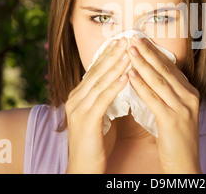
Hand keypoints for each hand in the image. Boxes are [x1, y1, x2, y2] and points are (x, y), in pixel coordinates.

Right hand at [65, 37, 130, 173]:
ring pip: (100, 82)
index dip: (108, 55)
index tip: (122, 41)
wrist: (84, 169)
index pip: (95, 70)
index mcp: (79, 96)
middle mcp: (76, 99)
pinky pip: (103, 99)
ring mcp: (79, 109)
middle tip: (127, 38)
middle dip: (113, 54)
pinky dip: (115, 86)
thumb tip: (120, 81)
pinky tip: (127, 76)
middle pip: (97, 71)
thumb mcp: (100, 115)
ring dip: (116, 65)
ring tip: (129, 51)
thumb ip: (105, 98)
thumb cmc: (95, 143)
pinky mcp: (86, 121)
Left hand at [126, 35, 201, 173]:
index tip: (140, 39)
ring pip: (159, 81)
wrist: (185, 164)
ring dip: (142, 64)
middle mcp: (189, 97)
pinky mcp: (172, 120)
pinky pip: (154, 99)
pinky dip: (141, 86)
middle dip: (147, 52)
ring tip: (129, 51)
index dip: (154, 52)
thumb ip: (165, 93)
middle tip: (132, 37)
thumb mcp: (174, 111)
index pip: (170, 67)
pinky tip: (130, 76)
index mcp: (190, 93)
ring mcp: (183, 108)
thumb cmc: (175, 139)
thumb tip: (146, 75)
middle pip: (165, 69)